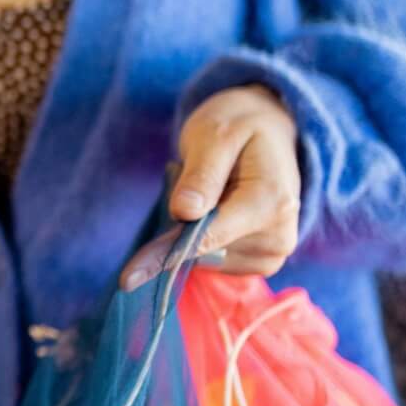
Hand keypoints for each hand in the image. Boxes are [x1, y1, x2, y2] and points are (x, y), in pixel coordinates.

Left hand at [120, 84, 301, 287]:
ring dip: (193, 232)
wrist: (269, 128)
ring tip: (210, 192)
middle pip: (205, 252)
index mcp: (270, 202)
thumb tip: (184, 212)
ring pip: (207, 259)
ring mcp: (273, 251)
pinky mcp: (262, 259)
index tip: (127, 279)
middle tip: (184, 184)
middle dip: (179, 231)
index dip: (165, 255)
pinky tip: (215, 210)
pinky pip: (216, 262)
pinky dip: (203, 241)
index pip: (209, 238)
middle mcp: (279, 235)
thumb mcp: (215, 135)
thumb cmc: (239, 126)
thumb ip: (202, 175)